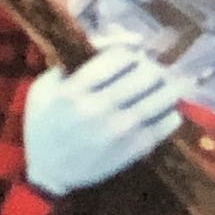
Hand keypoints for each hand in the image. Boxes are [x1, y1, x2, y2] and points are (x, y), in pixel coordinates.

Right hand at [22, 46, 196, 195]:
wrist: (51, 173)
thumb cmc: (44, 124)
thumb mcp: (44, 87)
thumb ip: (73, 61)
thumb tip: (117, 41)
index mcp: (74, 91)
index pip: (120, 56)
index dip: (130, 49)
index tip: (131, 54)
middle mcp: (99, 108)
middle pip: (146, 72)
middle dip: (150, 65)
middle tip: (148, 69)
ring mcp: (120, 130)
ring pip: (163, 95)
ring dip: (167, 85)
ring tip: (161, 85)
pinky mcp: (135, 149)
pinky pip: (168, 122)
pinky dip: (171, 111)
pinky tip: (162, 110)